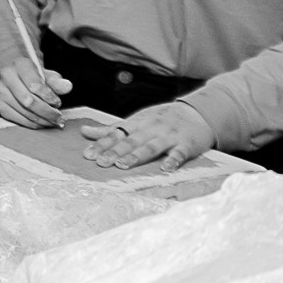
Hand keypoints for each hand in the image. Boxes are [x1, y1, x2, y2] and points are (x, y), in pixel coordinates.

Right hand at [0, 57, 72, 127]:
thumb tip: (67, 87)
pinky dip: (33, 124)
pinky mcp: (1, 106)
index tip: (58, 103)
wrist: (12, 75)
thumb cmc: (33, 75)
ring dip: (42, 120)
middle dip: (47, 112)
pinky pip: (18, 119)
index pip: (34, 84)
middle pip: (28, 101)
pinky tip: (43, 122)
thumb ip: (57, 81)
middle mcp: (7, 77)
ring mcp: (1, 93)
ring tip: (54, 121)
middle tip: (60, 118)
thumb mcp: (46, 74)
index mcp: (20, 65)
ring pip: (24, 112)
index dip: (48, 97)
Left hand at [80, 100, 215, 171]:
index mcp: (138, 123)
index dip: (102, 144)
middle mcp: (151, 128)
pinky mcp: (186, 144)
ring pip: (151, 146)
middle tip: (100, 163)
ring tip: (123, 165)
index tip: (88, 155)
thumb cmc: (162, 119)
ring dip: (137, 156)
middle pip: (131, 141)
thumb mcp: (136, 120)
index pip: (117, 133)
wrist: (197, 113)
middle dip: (115, 152)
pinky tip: (166, 169)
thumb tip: (84, 131)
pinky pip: (179, 153)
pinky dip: (173, 161)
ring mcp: (169, 136)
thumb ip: (111, 129)